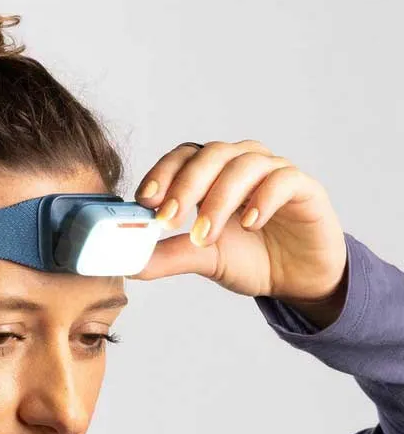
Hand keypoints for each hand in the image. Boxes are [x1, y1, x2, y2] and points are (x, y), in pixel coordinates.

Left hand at [127, 140, 347, 306]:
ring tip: (204, 236)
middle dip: (185, 186)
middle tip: (168, 220)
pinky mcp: (305, 188)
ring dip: (219, 199)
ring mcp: (274, 172)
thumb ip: (168, 256)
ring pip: (244, 165)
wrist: (297, 278)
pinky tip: (249, 224)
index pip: (183, 157)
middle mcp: (242, 164)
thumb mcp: (202, 259)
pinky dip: (263, 199)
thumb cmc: (250, 257)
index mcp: (213, 174)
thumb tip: (129, 262)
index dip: (162, 173)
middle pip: (210, 154)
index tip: (145, 201)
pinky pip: (283, 179)